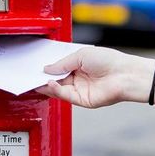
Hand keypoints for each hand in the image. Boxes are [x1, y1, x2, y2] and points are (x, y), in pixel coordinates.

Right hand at [38, 47, 153, 108]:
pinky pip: (64, 95)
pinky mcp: (82, 100)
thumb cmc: (108, 61)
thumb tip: (46, 69)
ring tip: (35, 78)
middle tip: (29, 72)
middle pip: (56, 78)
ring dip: (46, 84)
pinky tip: (48, 83)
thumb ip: (62, 63)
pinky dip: (54, 90)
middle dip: (43, 76)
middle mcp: (78, 77)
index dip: (47, 66)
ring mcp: (79, 89)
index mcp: (79, 64)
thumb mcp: (81, 55)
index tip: (34, 64)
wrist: (125, 75)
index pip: (59, 66)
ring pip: (57, 88)